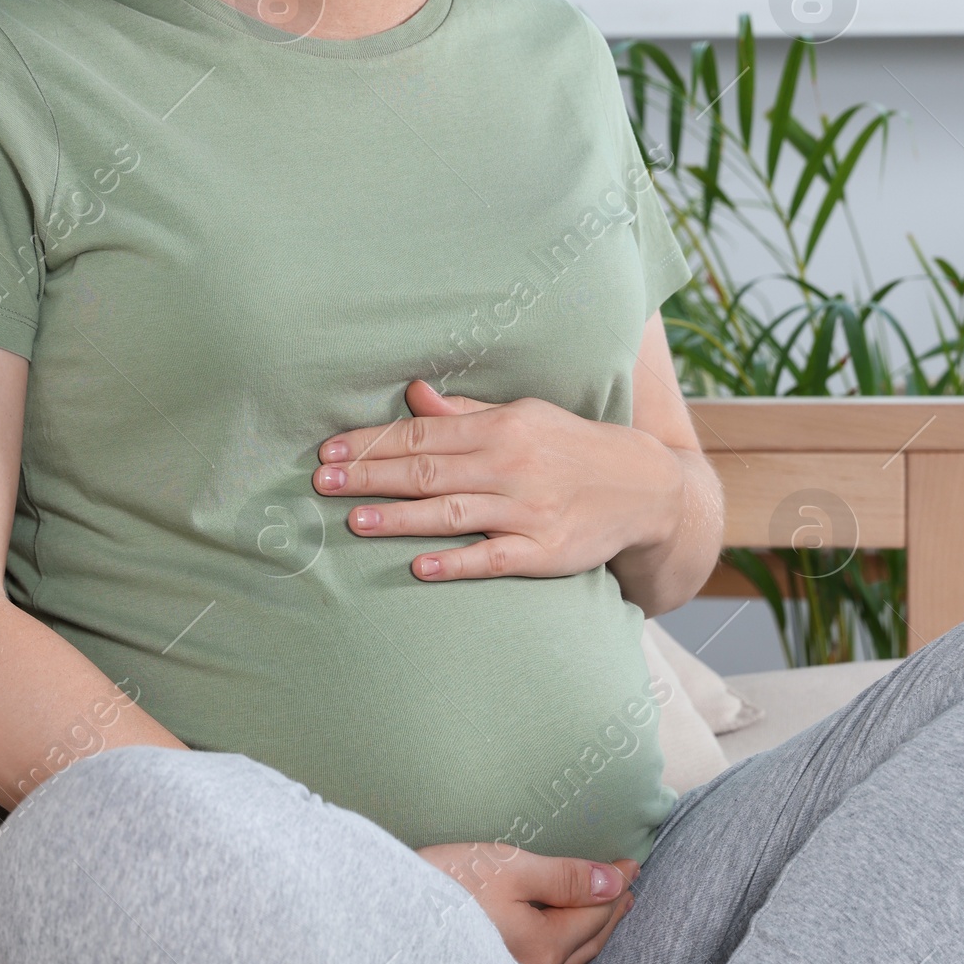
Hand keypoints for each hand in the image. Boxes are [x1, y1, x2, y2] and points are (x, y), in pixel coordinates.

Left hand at [315, 379, 683, 582]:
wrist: (642, 486)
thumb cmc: (569, 447)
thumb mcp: (523, 416)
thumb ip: (465, 413)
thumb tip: (413, 396)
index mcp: (501, 427)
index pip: (423, 433)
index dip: (372, 443)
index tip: (328, 453)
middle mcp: (511, 465)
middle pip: (428, 471)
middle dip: (371, 477)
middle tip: (322, 485)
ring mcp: (528, 510)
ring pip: (452, 512)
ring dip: (400, 518)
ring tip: (354, 522)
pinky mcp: (545, 551)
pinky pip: (493, 557)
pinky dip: (456, 562)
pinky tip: (420, 567)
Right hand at [419, 842, 638, 963]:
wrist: (381, 922)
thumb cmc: (442, 887)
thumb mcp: (508, 868)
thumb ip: (565, 878)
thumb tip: (614, 881)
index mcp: (543, 944)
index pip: (595, 910)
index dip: (617, 883)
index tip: (633, 864)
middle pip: (586, 940)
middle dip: (610, 912)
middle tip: (628, 888)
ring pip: (569, 963)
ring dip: (592, 938)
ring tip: (609, 917)